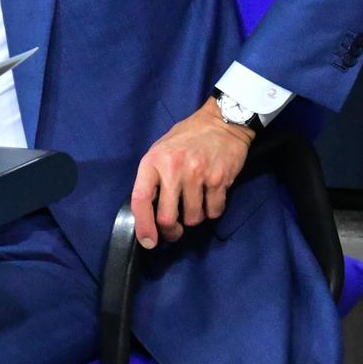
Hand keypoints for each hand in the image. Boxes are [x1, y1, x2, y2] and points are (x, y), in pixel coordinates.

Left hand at [130, 97, 253, 247]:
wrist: (222, 122)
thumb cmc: (188, 137)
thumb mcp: (161, 150)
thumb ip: (153, 177)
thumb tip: (149, 212)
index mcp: (154, 161)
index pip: (140, 199)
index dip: (142, 225)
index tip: (148, 241)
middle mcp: (174, 169)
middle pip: (167, 217)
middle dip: (171, 231)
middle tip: (175, 230)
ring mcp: (197, 174)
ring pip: (193, 218)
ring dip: (195, 217)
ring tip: (196, 202)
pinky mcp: (219, 179)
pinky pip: (214, 211)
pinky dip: (213, 210)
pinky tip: (212, 196)